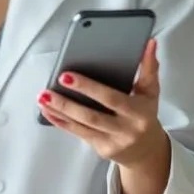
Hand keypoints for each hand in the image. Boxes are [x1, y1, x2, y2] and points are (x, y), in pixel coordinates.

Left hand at [37, 39, 167, 168]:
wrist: (147, 150)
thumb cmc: (145, 114)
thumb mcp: (151, 91)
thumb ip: (149, 67)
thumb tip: (149, 43)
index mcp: (139, 112)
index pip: (111, 98)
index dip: (88, 88)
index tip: (67, 76)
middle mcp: (126, 130)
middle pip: (92, 116)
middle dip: (67, 102)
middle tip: (49, 88)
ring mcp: (112, 141)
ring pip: (81, 126)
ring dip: (59, 111)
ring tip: (43, 97)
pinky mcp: (101, 149)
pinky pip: (78, 133)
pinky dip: (60, 122)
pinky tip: (47, 111)